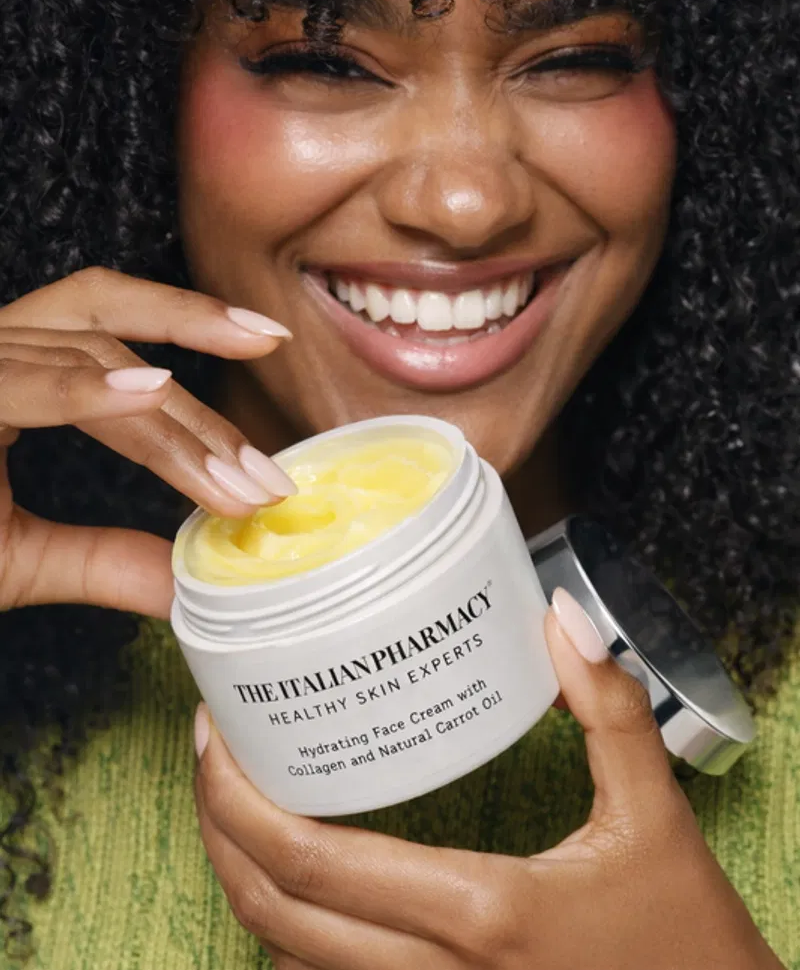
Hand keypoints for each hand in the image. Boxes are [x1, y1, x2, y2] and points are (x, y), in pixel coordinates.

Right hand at [0, 267, 293, 615]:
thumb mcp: (14, 557)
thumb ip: (98, 559)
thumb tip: (184, 583)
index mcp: (4, 363)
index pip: (106, 327)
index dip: (192, 336)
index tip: (268, 369)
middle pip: (105, 321)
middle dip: (200, 382)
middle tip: (269, 463)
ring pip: (78, 350)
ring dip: (165, 421)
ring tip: (233, 477)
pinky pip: (15, 378)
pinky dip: (82, 387)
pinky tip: (149, 393)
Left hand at [195, 594, 783, 969]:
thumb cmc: (689, 940)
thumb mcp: (656, 817)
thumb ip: (612, 711)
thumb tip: (564, 617)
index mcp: (480, 911)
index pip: (310, 864)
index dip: (235, 800)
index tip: (214, 735)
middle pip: (273, 913)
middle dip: (217, 831)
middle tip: (212, 751)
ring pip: (288, 959)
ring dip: (246, 881)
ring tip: (241, 800)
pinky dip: (291, 929)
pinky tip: (303, 870)